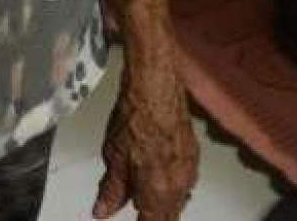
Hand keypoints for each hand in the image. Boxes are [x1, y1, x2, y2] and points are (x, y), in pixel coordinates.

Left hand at [95, 63, 197, 219]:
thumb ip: (111, 190)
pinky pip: (185, 183)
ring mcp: (189, 170)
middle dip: (153, 217)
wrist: (156, 89)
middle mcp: (179, 185)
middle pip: (169, 216)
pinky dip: (172, 187)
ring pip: (179, 201)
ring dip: (164, 205)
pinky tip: (160, 179)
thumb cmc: (135, 118)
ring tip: (146, 200)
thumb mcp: (114, 158)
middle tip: (139, 213)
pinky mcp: (193, 156)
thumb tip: (103, 211)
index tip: (133, 220)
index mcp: (158, 191)